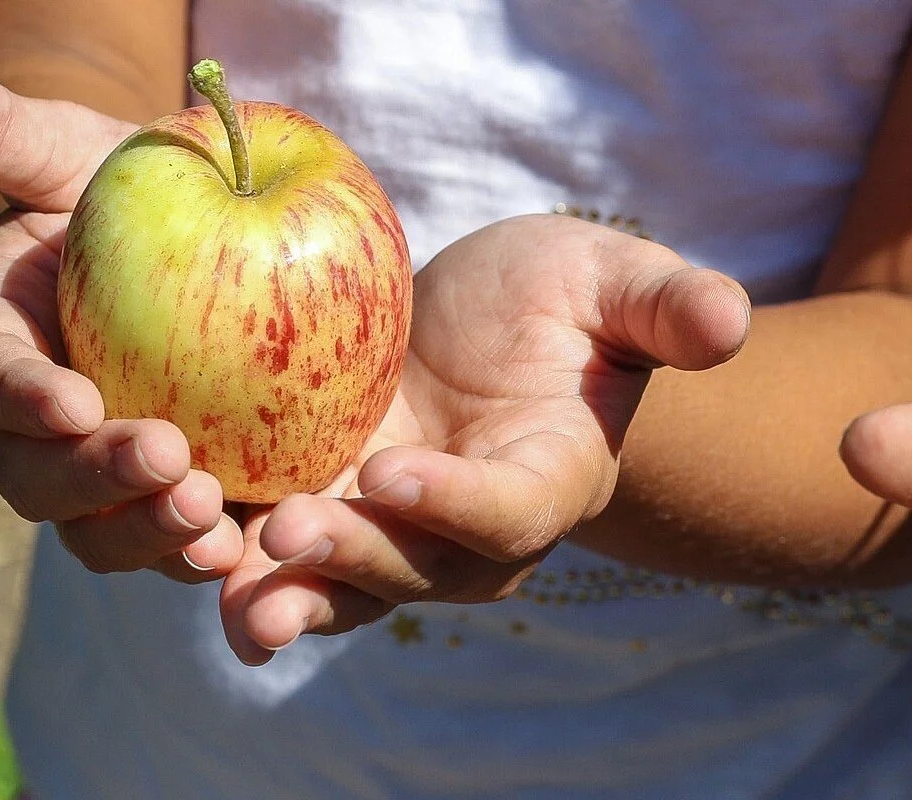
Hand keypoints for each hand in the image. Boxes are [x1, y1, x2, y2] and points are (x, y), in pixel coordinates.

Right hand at [0, 56, 243, 581]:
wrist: (187, 252)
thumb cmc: (118, 193)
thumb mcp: (67, 151)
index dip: (23, 398)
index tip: (72, 401)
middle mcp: (36, 434)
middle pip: (41, 482)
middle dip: (96, 483)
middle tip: (170, 462)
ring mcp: (103, 483)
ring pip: (106, 535)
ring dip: (153, 536)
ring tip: (214, 525)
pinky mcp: (176, 505)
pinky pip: (183, 549)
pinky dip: (214, 566)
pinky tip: (261, 557)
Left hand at [220, 214, 751, 663]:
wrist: (488, 331)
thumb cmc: (564, 302)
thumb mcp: (614, 282)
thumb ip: (666, 306)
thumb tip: (728, 320)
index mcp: (550, 478)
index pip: (509, 511)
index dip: (457, 504)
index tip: (398, 472)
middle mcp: (472, 533)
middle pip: (416, 569)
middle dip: (355, 559)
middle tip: (290, 532)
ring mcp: (394, 534)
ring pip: (344, 586)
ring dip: (287, 594)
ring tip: (231, 594)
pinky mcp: (326, 513)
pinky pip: (284, 558)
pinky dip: (236, 564)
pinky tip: (182, 556)